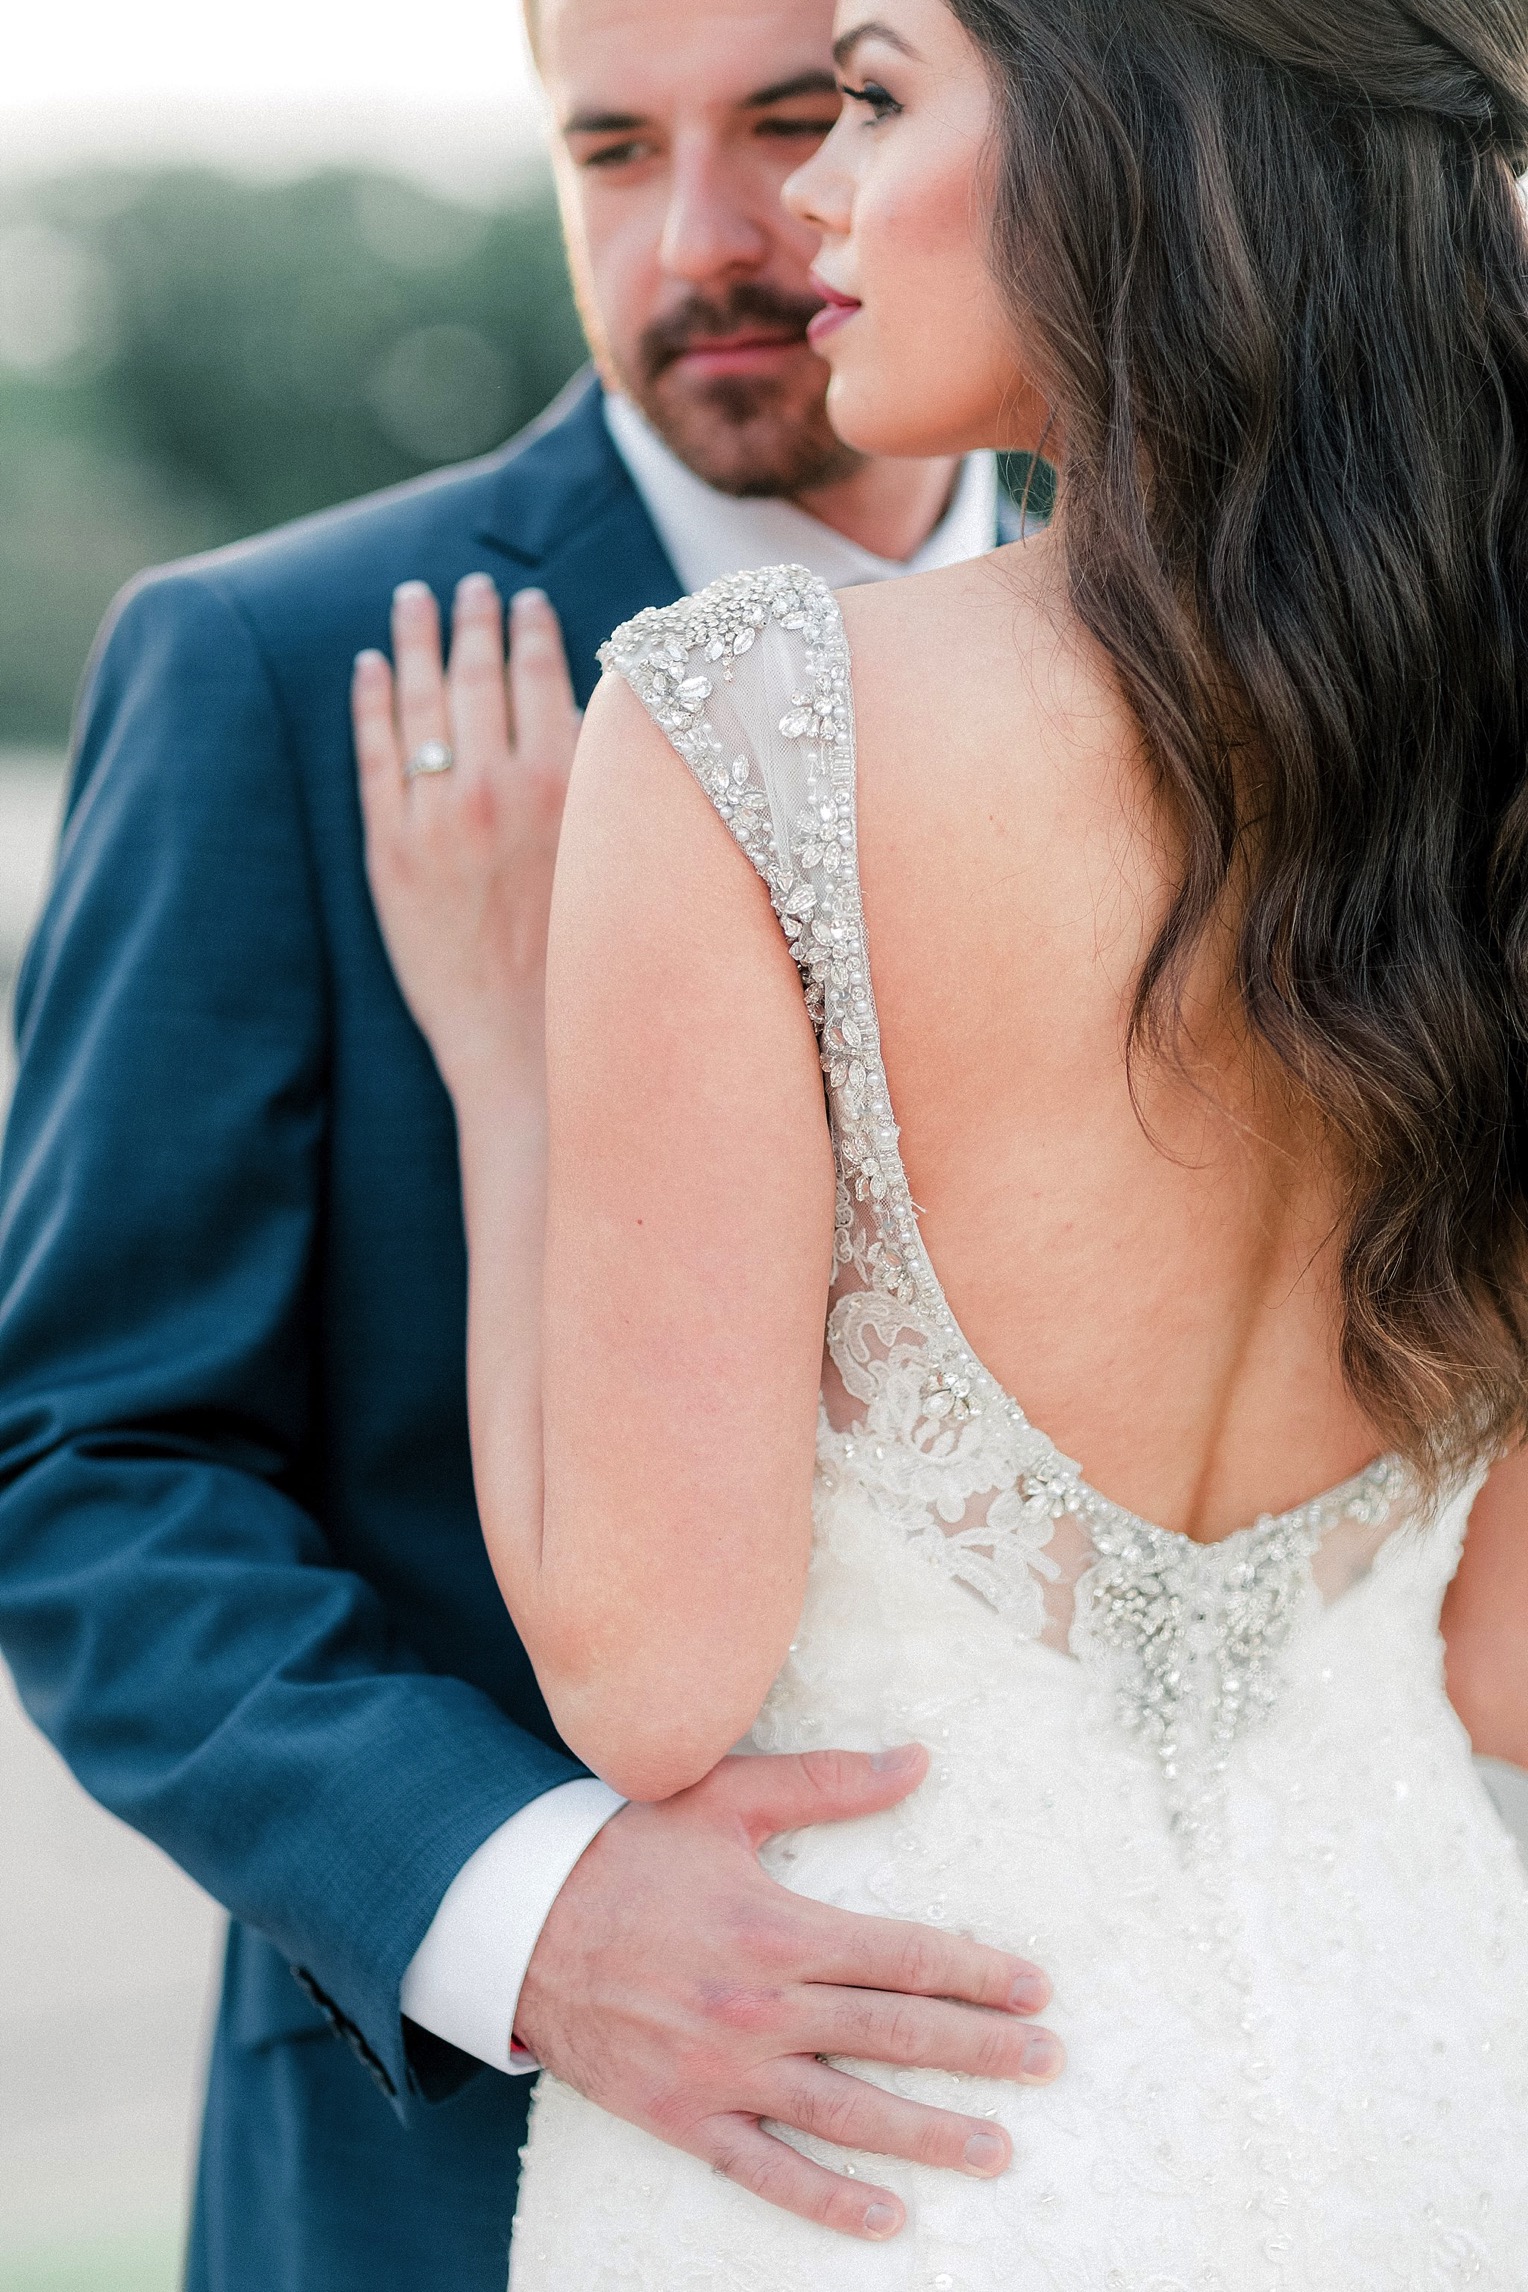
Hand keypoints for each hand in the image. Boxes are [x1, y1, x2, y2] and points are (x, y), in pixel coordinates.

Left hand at [352, 575, 580, 1094]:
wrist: (533, 1049)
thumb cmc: (595, 965)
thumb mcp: (627, 864)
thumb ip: (615, 788)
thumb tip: (614, 721)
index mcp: (570, 787)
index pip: (549, 679)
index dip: (536, 633)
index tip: (531, 602)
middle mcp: (503, 789)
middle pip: (483, 677)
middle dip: (475, 621)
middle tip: (468, 586)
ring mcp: (440, 818)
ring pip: (424, 702)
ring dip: (417, 640)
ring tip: (412, 601)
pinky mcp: (390, 853)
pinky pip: (375, 756)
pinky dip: (371, 703)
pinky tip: (368, 668)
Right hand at [515, 1747, 1062, 2243]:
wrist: (518, 1921)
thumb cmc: (626, 1849)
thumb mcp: (725, 1797)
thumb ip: (826, 1782)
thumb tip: (916, 1760)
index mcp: (776, 1927)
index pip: (902, 1955)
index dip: (976, 1973)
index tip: (1034, 1990)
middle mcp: (760, 2006)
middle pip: (893, 2035)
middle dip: (980, 2051)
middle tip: (1046, 2062)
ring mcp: (723, 2071)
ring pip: (847, 2114)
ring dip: (928, 2135)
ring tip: (997, 2148)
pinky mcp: (684, 2116)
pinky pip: (766, 2171)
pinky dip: (828, 2202)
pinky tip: (886, 2218)